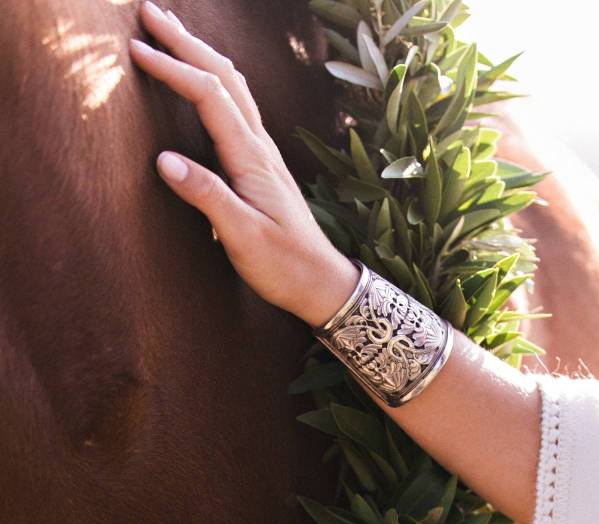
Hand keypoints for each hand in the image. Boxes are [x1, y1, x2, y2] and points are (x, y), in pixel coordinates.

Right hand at [129, 1, 360, 324]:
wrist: (321, 282)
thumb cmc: (284, 265)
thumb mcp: (243, 237)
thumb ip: (206, 196)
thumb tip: (164, 160)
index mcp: (252, 158)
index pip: (208, 96)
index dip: (172, 69)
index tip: (136, 50)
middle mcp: (260, 147)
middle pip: (223, 76)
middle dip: (185, 42)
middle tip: (149, 12)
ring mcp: (263, 154)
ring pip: (233, 87)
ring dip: (201, 54)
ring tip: (172, 32)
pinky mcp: (262, 166)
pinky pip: (237, 107)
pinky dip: (215, 80)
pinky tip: (205, 81)